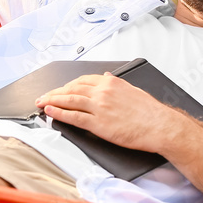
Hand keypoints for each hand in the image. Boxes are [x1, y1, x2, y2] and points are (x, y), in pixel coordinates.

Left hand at [35, 73, 176, 151]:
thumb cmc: (151, 112)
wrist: (161, 126)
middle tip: (44, 95)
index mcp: (111, 83)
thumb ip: (116, 83)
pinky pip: (74, 116)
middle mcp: (103, 92)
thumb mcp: (133, 89)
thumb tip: (106, 76)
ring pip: (69, 100)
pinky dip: (59, 113)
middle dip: (55, 92)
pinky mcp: (99, 124)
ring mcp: (100, 107)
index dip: (67, 85)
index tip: (59, 89)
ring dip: (52, 100)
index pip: (82, 80)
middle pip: (72, 88)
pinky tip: (50, 111)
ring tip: (41, 102)